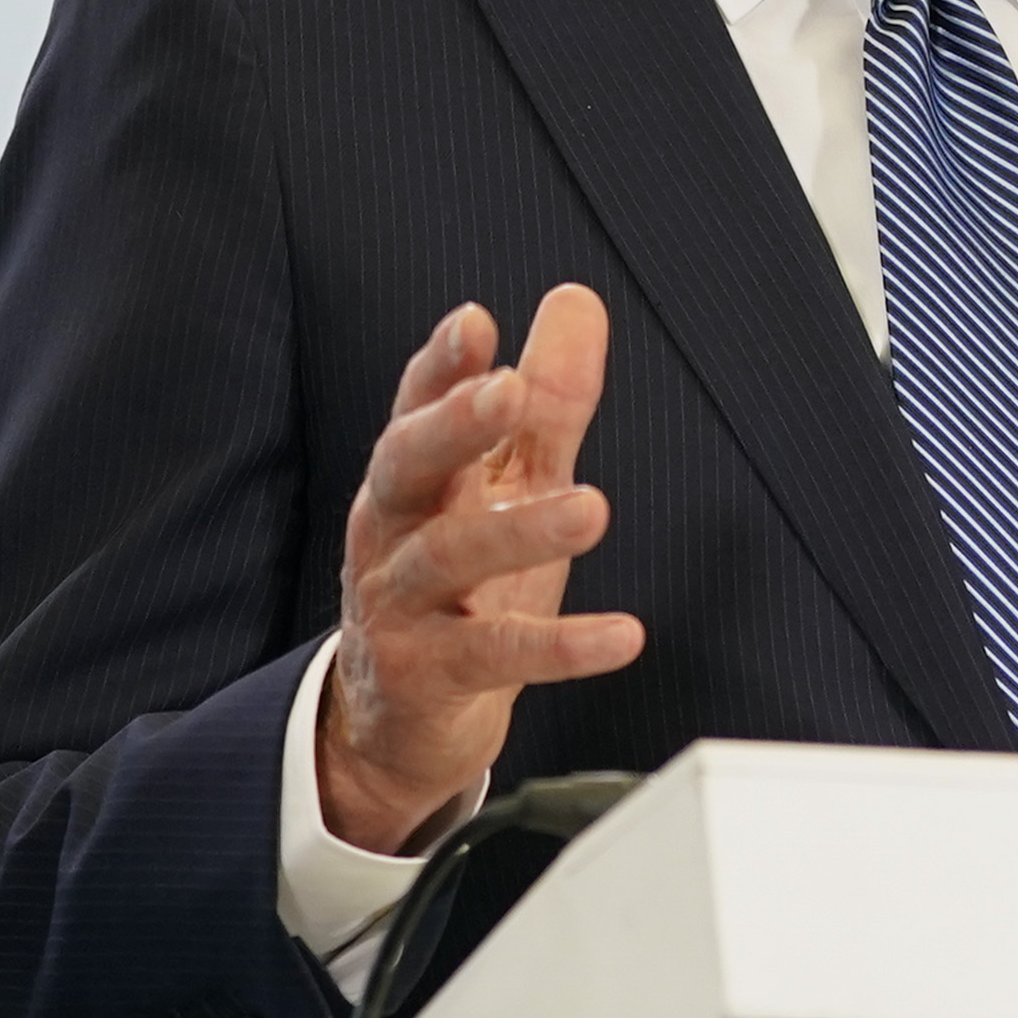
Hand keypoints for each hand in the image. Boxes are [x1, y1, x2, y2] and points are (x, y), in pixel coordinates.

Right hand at [319, 286, 645, 850]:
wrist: (401, 719)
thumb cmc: (462, 584)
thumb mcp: (510, 485)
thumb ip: (547, 402)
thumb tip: (574, 298)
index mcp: (415, 478)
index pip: (418, 408)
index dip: (442, 366)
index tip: (474, 321)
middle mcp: (393, 532)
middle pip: (407, 466)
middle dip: (453, 426)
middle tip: (507, 392)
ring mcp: (400, 604)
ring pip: (448, 558)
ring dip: (519, 532)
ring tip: (592, 508)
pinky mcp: (425, 675)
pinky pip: (493, 656)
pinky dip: (561, 648)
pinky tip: (624, 636)